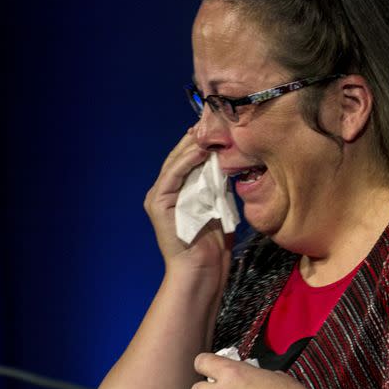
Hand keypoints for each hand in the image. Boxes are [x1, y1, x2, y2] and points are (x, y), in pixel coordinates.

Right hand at [144, 127, 232, 279]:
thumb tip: (231, 164)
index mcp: (178, 191)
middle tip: (212, 119)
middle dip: (197, 138)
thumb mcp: (220, 206)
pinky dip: (187, 161)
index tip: (219, 125)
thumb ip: (220, 186)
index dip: (202, 142)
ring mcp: (158, 196)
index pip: (189, 160)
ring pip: (176, 162)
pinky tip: (201, 149)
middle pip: (181, 157)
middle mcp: (165, 190)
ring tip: (208, 129)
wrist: (203, 270)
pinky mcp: (157, 203)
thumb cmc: (214, 243)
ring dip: (193, 145)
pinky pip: (173, 175)